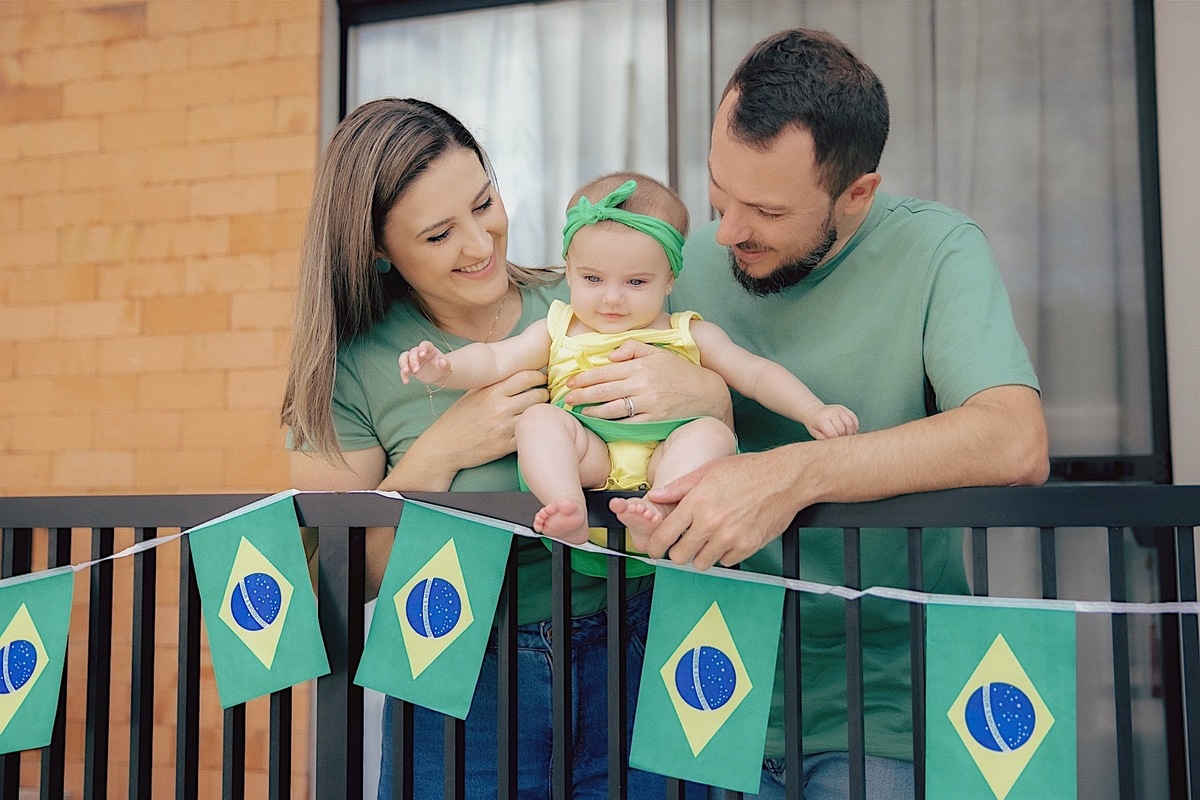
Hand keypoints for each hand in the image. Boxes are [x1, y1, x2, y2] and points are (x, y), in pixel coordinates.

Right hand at [398, 341, 448, 384]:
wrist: (438, 375)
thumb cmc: (442, 368)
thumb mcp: (445, 367)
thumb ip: (445, 364)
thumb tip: (443, 361)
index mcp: (430, 349)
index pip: (424, 344)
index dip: (422, 348)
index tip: (422, 355)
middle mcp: (420, 352)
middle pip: (413, 352)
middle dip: (413, 361)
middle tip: (416, 371)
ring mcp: (413, 359)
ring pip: (404, 357)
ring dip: (403, 364)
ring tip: (406, 372)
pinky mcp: (409, 367)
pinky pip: (403, 369)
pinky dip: (403, 375)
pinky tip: (406, 381)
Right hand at [420, 369, 548, 469]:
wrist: (445, 446)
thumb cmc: (458, 419)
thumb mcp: (472, 394)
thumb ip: (492, 384)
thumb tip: (513, 373)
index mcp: (491, 392)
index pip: (525, 377)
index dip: (538, 375)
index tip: (541, 377)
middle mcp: (499, 408)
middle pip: (537, 395)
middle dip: (545, 393)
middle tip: (545, 394)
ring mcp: (503, 428)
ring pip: (536, 415)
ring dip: (542, 411)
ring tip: (541, 410)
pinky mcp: (505, 447)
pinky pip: (528, 434)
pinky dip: (533, 429)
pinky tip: (533, 427)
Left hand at [562, 340, 731, 422]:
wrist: (706, 393)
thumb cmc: (679, 372)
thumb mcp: (657, 352)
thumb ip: (632, 348)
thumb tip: (609, 355)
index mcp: (640, 365)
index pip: (605, 371)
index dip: (584, 377)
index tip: (571, 381)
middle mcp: (642, 384)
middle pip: (604, 390)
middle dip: (581, 394)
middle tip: (566, 398)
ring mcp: (648, 403)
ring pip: (612, 408)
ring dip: (592, 410)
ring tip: (580, 410)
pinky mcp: (654, 420)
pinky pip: (627, 423)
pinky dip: (611, 423)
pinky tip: (600, 422)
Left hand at [642, 449, 809, 569]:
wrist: (785, 479)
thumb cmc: (749, 471)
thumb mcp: (709, 470)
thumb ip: (679, 487)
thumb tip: (655, 496)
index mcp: (697, 502)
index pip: (664, 535)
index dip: (655, 546)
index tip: (656, 549)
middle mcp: (711, 522)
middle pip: (679, 556)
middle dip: (678, 551)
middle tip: (685, 542)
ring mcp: (729, 537)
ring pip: (701, 563)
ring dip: (701, 554)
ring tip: (709, 538)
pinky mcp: (747, 547)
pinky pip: (725, 562)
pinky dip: (724, 554)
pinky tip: (729, 537)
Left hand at [805, 404, 858, 439]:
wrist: (814, 411)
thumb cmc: (814, 424)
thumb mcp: (814, 433)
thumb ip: (823, 439)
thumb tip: (834, 445)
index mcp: (822, 419)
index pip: (832, 433)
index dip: (835, 441)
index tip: (835, 444)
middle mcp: (831, 412)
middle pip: (842, 429)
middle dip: (843, 438)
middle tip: (841, 442)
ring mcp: (839, 409)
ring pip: (850, 423)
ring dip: (850, 432)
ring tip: (847, 437)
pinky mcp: (845, 409)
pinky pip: (854, 418)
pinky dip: (854, 426)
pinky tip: (851, 431)